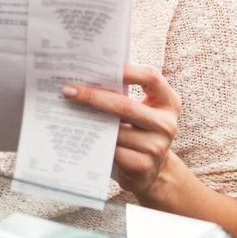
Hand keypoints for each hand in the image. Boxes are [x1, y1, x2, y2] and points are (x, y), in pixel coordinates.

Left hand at [61, 62, 180, 197]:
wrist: (152, 171)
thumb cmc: (139, 132)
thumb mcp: (141, 111)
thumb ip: (125, 94)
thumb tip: (87, 78)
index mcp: (168, 102)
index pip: (151, 77)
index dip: (127, 70)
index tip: (99, 65)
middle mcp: (166, 123)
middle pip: (126, 105)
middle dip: (93, 96)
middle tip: (68, 91)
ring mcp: (157, 146)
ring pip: (116, 131)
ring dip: (90, 121)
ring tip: (68, 112)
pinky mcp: (144, 166)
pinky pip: (114, 151)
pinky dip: (97, 143)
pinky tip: (82, 136)